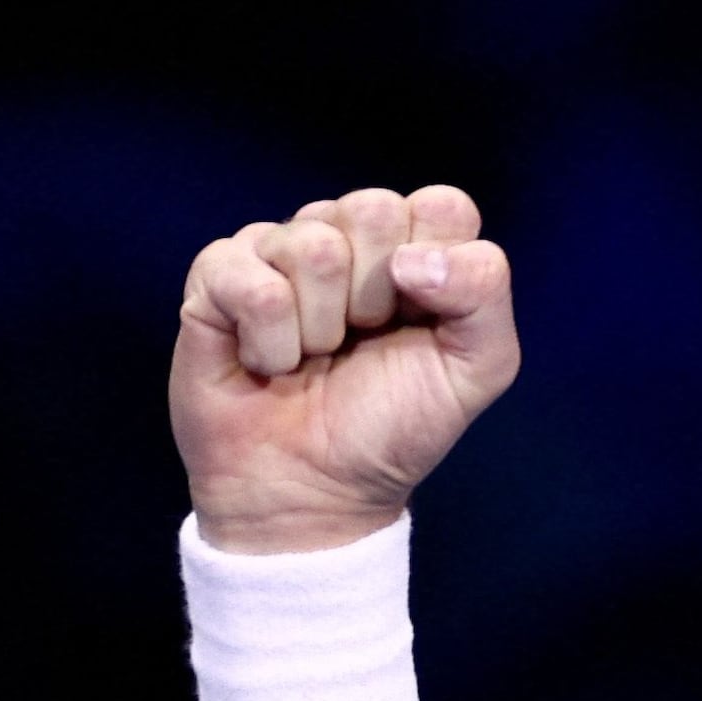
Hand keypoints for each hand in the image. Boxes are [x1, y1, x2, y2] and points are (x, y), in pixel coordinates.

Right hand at [171, 186, 521, 552]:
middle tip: (361, 342)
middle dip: (376, 298)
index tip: (422, 324)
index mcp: (413, 246)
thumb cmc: (393, 427)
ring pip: (312, 246)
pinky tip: (269, 362)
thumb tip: (410, 257)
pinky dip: (271, 343)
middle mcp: (344, 235)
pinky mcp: (217, 276)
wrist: (316, 494)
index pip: (443, 206)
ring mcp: (277, 249)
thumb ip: (484, 292)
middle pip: (373, 210)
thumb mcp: (477, 368)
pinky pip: (254, 284)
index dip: (439, 271)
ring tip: (313, 357)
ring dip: (321, 327)